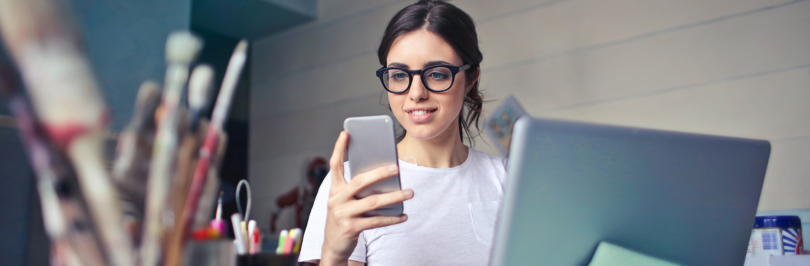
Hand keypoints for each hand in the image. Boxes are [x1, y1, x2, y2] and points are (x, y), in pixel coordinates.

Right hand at [320, 131, 413, 265]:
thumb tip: (385, 177)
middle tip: (396, 168)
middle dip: (379, 173)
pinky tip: (404, 215)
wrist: (333, 245)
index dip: (338, 148)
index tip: (346, 133)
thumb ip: (358, 189)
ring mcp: (342, 214)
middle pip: (359, 182)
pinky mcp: (351, 228)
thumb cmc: (344, 216)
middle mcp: (336, 200)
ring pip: (372, 202)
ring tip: (409, 192)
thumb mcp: (345, 201)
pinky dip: (392, 218)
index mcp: (334, 189)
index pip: (334, 165)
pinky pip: (376, 221)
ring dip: (394, 196)